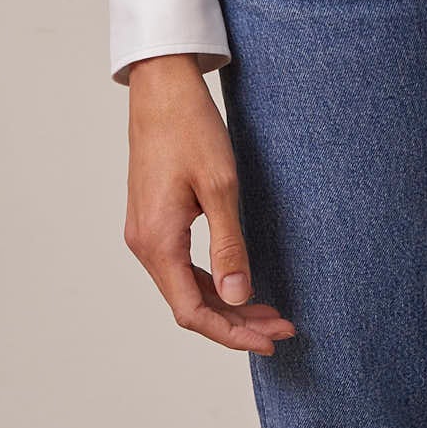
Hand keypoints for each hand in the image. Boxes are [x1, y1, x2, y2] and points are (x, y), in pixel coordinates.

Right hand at [122, 55, 297, 351]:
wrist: (161, 87)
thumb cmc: (190, 128)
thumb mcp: (220, 186)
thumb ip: (229, 245)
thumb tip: (236, 298)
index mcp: (157, 242)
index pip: (192, 312)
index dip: (232, 333)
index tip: (271, 339)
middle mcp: (144, 245)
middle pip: (190, 305)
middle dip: (236, 322)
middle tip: (282, 327)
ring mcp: (145, 233)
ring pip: (186, 287)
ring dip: (225, 303)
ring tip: (269, 310)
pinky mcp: (153, 220)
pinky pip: (181, 265)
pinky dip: (212, 280)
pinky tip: (238, 281)